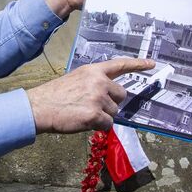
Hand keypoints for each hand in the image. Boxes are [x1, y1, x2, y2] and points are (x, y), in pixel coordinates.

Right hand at [27, 58, 154, 133]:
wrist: (39, 107)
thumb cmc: (55, 95)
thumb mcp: (76, 79)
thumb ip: (94, 82)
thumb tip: (109, 95)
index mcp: (93, 71)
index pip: (120, 65)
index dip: (138, 64)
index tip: (152, 64)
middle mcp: (98, 82)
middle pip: (121, 95)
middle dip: (112, 103)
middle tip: (92, 105)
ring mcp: (97, 98)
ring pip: (114, 112)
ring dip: (103, 116)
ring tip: (83, 112)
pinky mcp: (94, 115)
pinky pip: (107, 124)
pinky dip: (98, 127)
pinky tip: (83, 121)